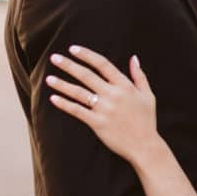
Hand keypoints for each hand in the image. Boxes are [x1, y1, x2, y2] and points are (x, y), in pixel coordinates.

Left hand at [46, 46, 158, 165]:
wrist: (145, 146)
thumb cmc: (147, 120)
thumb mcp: (148, 95)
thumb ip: (140, 76)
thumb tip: (134, 58)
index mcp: (125, 86)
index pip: (103, 65)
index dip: (86, 55)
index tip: (73, 49)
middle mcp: (113, 95)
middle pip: (87, 75)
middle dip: (69, 65)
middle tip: (54, 58)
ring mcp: (105, 109)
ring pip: (79, 93)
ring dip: (62, 84)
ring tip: (49, 78)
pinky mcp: (98, 123)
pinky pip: (78, 111)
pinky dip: (65, 104)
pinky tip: (54, 98)